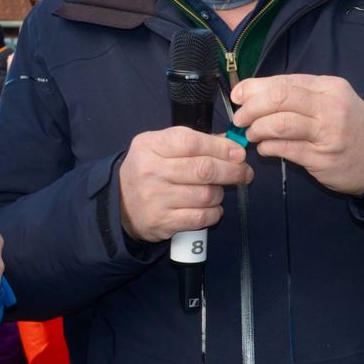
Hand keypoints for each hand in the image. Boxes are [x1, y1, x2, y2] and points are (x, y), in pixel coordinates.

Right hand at [119, 127, 252, 242]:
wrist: (119, 203)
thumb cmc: (147, 169)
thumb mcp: (158, 146)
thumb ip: (191, 141)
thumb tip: (230, 143)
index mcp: (149, 146)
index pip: (191, 143)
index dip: (220, 147)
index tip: (239, 153)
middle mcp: (150, 171)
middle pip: (203, 170)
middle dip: (232, 171)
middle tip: (244, 172)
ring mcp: (155, 198)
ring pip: (206, 195)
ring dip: (220, 193)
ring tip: (218, 190)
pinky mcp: (162, 222)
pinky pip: (201, 217)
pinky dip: (214, 212)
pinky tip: (211, 208)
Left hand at [231, 74, 363, 195]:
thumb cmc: (345, 125)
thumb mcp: (327, 100)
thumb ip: (293, 94)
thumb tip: (248, 93)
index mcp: (327, 87)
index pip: (282, 81)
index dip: (253, 88)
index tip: (237, 96)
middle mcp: (329, 107)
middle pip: (279, 98)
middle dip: (250, 108)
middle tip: (240, 119)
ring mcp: (327, 133)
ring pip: (279, 124)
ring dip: (256, 130)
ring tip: (252, 134)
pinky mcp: (322, 157)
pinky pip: (284, 149)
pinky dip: (267, 148)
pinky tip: (265, 148)